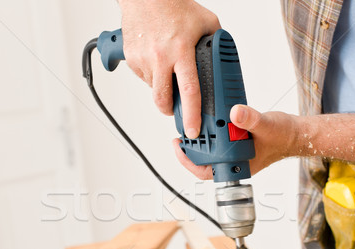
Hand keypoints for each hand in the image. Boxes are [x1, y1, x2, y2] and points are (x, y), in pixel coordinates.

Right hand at [118, 0, 220, 137]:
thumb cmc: (174, 5)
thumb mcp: (205, 22)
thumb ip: (216, 42)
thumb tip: (223, 60)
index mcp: (181, 50)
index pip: (189, 91)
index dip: (192, 115)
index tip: (194, 130)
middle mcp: (160, 57)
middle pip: (163, 100)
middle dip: (170, 111)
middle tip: (177, 111)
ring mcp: (143, 58)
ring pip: (154, 88)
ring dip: (163, 88)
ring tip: (169, 69)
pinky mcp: (131, 57)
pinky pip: (143, 77)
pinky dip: (151, 75)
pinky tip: (157, 59)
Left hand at [173, 104, 297, 178]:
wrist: (295, 133)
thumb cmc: (284, 135)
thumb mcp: (267, 125)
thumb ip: (250, 119)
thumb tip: (235, 113)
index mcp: (238, 166)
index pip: (206, 172)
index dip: (189, 162)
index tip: (178, 146)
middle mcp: (234, 162)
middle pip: (203, 162)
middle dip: (189, 150)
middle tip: (177, 136)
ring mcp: (234, 154)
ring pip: (210, 151)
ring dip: (198, 141)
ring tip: (186, 128)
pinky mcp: (236, 143)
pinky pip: (218, 142)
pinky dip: (210, 132)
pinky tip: (203, 121)